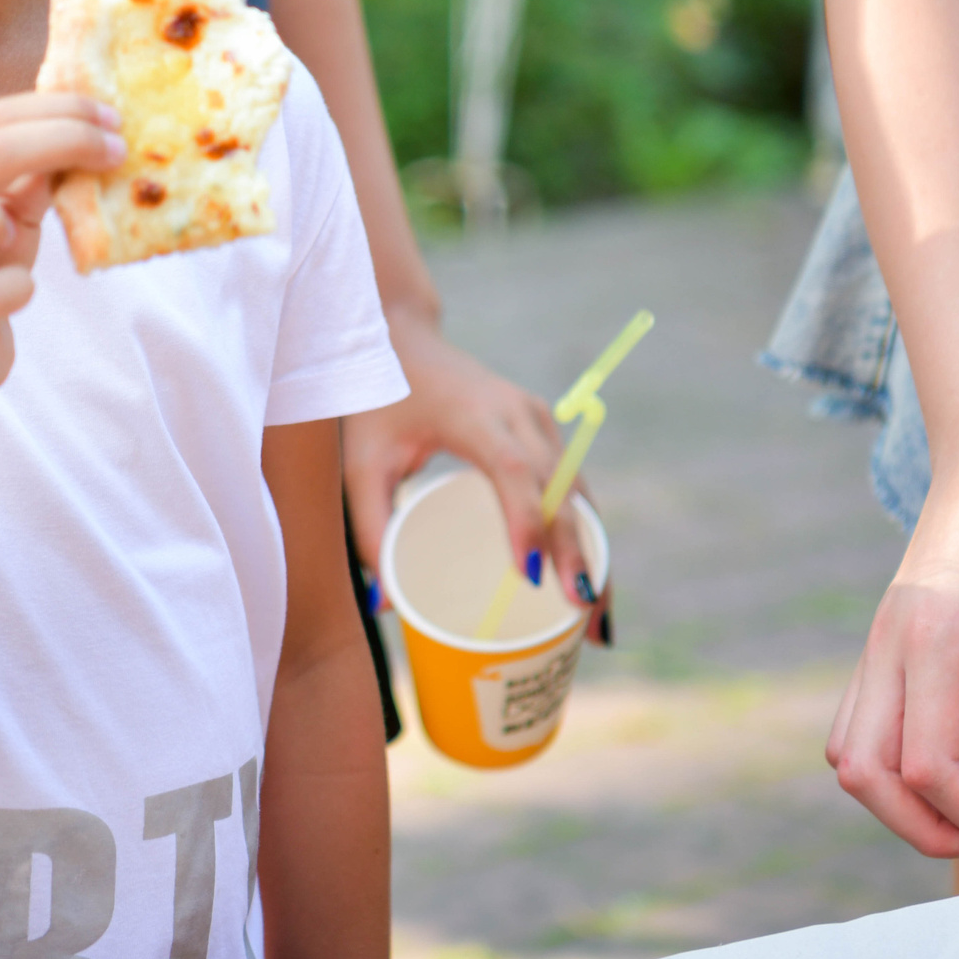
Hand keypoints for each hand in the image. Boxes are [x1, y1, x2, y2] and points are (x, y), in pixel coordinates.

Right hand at [0, 92, 122, 411]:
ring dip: (3, 213)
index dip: (58, 110)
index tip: (112, 117)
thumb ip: (30, 177)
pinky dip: (14, 288)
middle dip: (62, 140)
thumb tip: (85, 130)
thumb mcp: (6, 217)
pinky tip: (25, 289)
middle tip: (117, 150)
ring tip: (29, 229)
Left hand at [341, 311, 597, 612]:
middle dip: (577, 552)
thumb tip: (387, 604)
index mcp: (472, 414)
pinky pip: (574, 489)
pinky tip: (591, 583)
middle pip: (561, 487)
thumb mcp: (360, 463)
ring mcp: (538, 420)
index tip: (530, 577)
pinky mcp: (544, 432)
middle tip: (583, 615)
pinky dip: (585, 536)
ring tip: (597, 621)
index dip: (526, 520)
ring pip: (578, 492)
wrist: (402, 337)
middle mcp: (517, 413)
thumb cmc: (377, 402)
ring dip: (593, 552)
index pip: (513, 468)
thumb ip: (369, 528)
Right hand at [828, 427, 958, 862]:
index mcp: (934, 639)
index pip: (927, 765)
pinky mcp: (881, 643)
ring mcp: (876, 643)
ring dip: (900, 802)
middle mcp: (888, 645)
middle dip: (925, 829)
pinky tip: (956, 765)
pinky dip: (893, 767)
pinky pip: (859, 726)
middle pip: (866, 775)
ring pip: (849, 756)